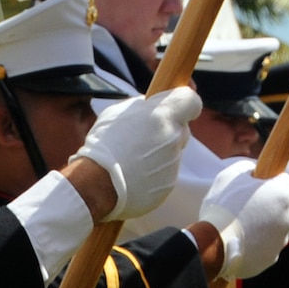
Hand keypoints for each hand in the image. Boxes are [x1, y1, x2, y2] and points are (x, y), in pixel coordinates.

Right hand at [72, 87, 201, 222]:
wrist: (97, 183)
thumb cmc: (104, 144)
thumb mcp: (117, 113)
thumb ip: (141, 108)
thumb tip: (149, 107)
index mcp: (165, 115)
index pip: (191, 101)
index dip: (183, 103)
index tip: (174, 108)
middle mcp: (175, 138)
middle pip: (181, 129)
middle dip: (166, 131)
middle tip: (141, 138)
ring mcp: (174, 165)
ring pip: (171, 154)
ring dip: (156, 155)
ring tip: (130, 161)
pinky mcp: (168, 186)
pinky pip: (164, 176)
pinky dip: (151, 176)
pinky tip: (132, 177)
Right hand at [199, 163, 288, 279]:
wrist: (212, 245)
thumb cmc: (222, 207)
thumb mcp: (230, 175)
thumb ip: (248, 169)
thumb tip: (254, 172)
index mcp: (282, 194)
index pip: (285, 181)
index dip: (270, 182)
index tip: (257, 187)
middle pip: (281, 207)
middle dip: (267, 206)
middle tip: (244, 209)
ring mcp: (281, 240)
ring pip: (275, 229)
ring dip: (262, 227)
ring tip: (241, 228)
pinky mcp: (272, 258)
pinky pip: (266, 247)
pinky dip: (257, 245)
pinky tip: (241, 243)